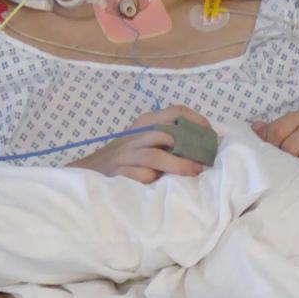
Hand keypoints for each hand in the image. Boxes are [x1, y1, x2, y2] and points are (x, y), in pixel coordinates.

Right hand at [67, 105, 211, 182]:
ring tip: (193, 173)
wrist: (88, 173)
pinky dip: (153, 180)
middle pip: (167, 134)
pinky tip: (162, 186)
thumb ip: (165, 139)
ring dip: (178, 166)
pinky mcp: (118, 173)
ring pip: (155, 156)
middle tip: (205, 162)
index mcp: (145, 123)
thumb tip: (201, 146)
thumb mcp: (143, 141)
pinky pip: (141, 176)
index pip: (175, 111)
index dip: (197, 121)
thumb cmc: (123, 158)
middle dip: (190, 148)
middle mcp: (135, 136)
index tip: (210, 136)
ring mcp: (125, 155)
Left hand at [251, 112, 298, 169]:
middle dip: (287, 161)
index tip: (274, 157)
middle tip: (286, 171)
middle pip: (292, 145)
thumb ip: (265, 138)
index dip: (272, 146)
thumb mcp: (276, 147)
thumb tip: (255, 128)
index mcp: (296, 120)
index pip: (277, 130)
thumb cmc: (293, 158)